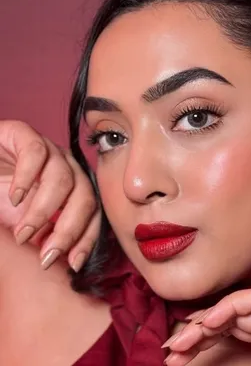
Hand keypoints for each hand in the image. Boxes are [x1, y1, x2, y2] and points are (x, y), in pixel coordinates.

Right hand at [0, 120, 99, 271]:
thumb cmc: (1, 196)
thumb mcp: (23, 224)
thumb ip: (44, 238)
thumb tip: (61, 263)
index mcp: (73, 188)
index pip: (93, 214)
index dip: (86, 239)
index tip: (73, 263)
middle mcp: (67, 168)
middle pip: (85, 198)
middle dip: (68, 231)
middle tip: (47, 255)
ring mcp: (49, 150)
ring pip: (63, 179)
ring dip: (43, 212)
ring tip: (23, 234)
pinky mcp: (25, 135)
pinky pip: (35, 153)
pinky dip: (26, 178)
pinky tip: (14, 197)